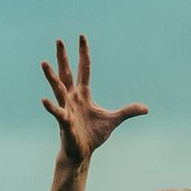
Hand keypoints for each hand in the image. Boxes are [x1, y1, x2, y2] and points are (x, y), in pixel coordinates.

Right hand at [40, 35, 148, 165]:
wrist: (82, 153)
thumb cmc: (93, 135)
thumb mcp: (113, 120)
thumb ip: (127, 111)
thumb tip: (146, 108)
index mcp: (83, 94)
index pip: (84, 69)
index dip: (83, 54)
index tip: (82, 37)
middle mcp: (72, 97)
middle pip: (67, 73)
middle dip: (63, 57)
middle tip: (59, 40)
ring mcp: (67, 108)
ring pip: (58, 89)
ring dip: (51, 76)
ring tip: (44, 63)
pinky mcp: (65, 122)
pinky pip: (57, 112)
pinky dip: (51, 106)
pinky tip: (44, 100)